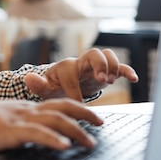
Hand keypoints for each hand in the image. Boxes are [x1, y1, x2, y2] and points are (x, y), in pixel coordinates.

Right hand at [0, 99, 102, 151]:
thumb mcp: (7, 119)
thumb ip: (24, 123)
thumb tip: (41, 133)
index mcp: (27, 107)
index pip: (58, 102)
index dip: (78, 107)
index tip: (93, 116)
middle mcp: (28, 109)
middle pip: (63, 106)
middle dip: (85, 114)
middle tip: (101, 124)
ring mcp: (20, 118)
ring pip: (55, 119)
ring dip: (76, 131)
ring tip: (89, 142)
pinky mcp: (12, 130)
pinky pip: (37, 133)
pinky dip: (53, 139)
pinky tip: (63, 146)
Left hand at [23, 48, 138, 101]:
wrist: (64, 84)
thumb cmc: (53, 86)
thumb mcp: (44, 88)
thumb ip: (37, 84)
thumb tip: (27, 77)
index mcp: (65, 67)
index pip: (71, 75)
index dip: (75, 90)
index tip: (77, 105)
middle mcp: (81, 62)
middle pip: (93, 54)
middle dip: (99, 66)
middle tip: (102, 80)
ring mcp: (94, 66)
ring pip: (107, 55)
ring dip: (112, 66)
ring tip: (111, 80)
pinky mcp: (105, 71)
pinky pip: (119, 65)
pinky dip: (126, 70)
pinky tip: (133, 78)